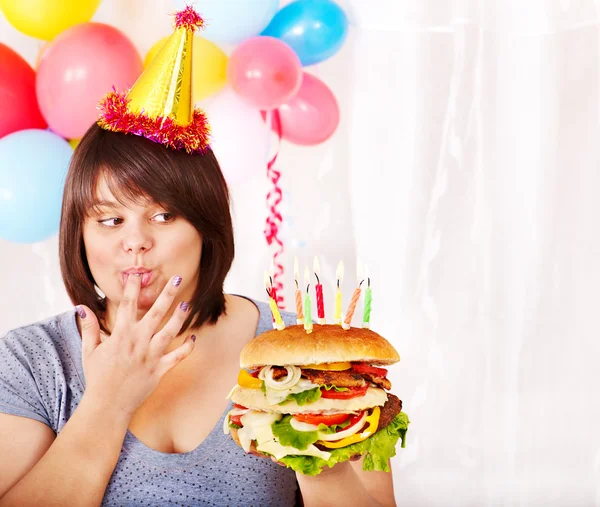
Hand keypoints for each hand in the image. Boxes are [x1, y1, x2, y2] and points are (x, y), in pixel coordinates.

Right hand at [77, 274, 194, 418]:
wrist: (107, 405)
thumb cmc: (97, 377)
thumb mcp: (89, 351)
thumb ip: (89, 328)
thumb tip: (81, 307)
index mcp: (121, 335)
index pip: (128, 305)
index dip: (133, 288)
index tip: (138, 274)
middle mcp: (138, 342)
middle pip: (156, 313)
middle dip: (168, 294)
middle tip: (177, 279)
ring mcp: (151, 356)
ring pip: (170, 332)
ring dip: (180, 317)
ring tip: (186, 304)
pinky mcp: (160, 369)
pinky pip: (178, 357)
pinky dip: (187, 348)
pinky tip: (193, 338)